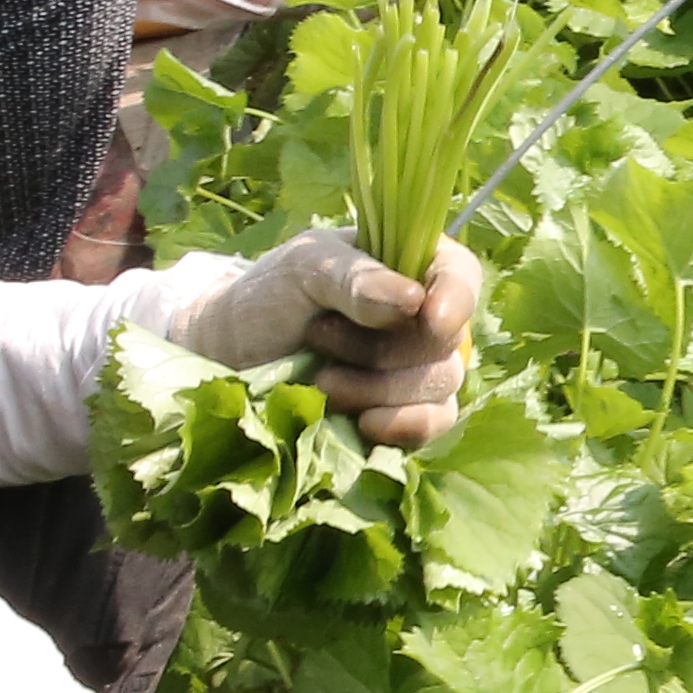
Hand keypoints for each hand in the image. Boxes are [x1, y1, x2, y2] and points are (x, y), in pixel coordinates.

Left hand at [159, 230, 481, 444]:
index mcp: (409, 265)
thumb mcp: (302, 268)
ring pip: (438, 386)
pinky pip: (432, 424)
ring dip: (377, 388)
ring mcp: (416, 367)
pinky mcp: (404, 412)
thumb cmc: (268, 296)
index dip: (455, 299)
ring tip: (321, 380)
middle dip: (383, 350)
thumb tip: (412, 301)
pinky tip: (362, 423)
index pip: (461, 276)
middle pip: (447, 342)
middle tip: (320, 336)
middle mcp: (423, 316)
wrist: (231, 355)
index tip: (428, 320)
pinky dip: (401, 426)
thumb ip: (354, 278)